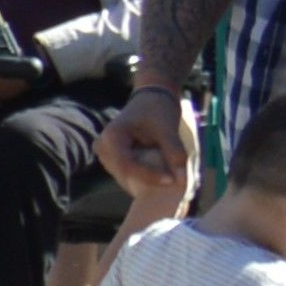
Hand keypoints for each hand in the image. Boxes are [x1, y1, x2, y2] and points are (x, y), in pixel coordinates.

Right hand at [101, 87, 196, 201]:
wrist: (151, 100)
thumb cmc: (157, 111)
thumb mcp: (168, 130)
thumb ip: (174, 153)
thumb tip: (181, 179)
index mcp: (112, 138)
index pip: (127, 166)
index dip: (149, 176)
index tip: (172, 180)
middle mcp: (103, 149)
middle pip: (125, 175)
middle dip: (149, 182)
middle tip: (174, 185)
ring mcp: (107, 156)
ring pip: (127, 178)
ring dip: (148, 182)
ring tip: (170, 181)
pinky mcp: (115, 161)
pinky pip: (129, 176)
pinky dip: (146, 178)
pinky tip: (162, 177)